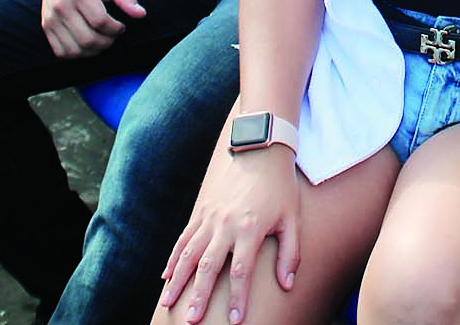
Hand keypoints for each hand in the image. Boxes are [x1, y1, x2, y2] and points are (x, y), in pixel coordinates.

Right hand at [40, 0, 144, 57]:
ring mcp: (50, 17)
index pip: (100, 22)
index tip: (121, 25)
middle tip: (113, 34)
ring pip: (74, 50)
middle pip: (88, 39)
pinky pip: (61, 51)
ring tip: (102, 39)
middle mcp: (61, 6)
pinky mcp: (45, 25)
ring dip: (93, 51)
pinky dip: (76, 53)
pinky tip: (87, 43)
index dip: (116, 29)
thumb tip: (141, 14)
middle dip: (107, 42)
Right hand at [161, 148, 302, 323]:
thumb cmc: (280, 188)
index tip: (235, 320)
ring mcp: (210, 217)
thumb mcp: (293, 219)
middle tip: (191, 320)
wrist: (260, 151)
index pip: (241, 272)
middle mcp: (226, 225)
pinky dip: (173, 258)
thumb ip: (290, 253)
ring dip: (178, 280)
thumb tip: (288, 284)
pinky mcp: (201, 211)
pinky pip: (183, 238)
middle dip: (198, 295)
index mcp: (250, 229)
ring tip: (167, 302)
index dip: (238, 298)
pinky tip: (166, 276)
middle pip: (208, 266)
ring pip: (189, 253)